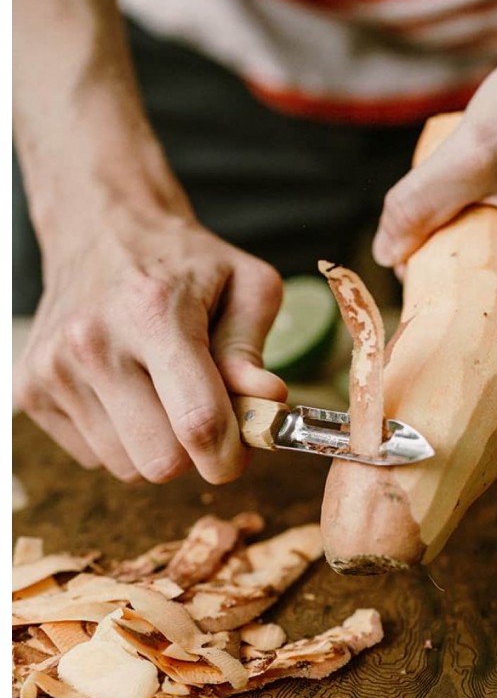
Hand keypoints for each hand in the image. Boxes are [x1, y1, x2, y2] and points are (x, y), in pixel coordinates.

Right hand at [13, 209, 286, 483]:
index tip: (242, 455)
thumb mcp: (245, 285)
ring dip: (158, 447)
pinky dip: (122, 440)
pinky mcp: (29, 390)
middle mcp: (93, 344)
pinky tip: (129, 392)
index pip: (198, 421)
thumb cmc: (186, 261)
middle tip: (207, 417)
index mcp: (153, 314)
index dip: (230, 457)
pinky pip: (93, 456)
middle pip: (160, 461)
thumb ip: (251, 348)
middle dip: (195, 454)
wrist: (102, 230)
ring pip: (126, 467)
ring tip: (165, 393)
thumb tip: (266, 400)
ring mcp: (53, 369)